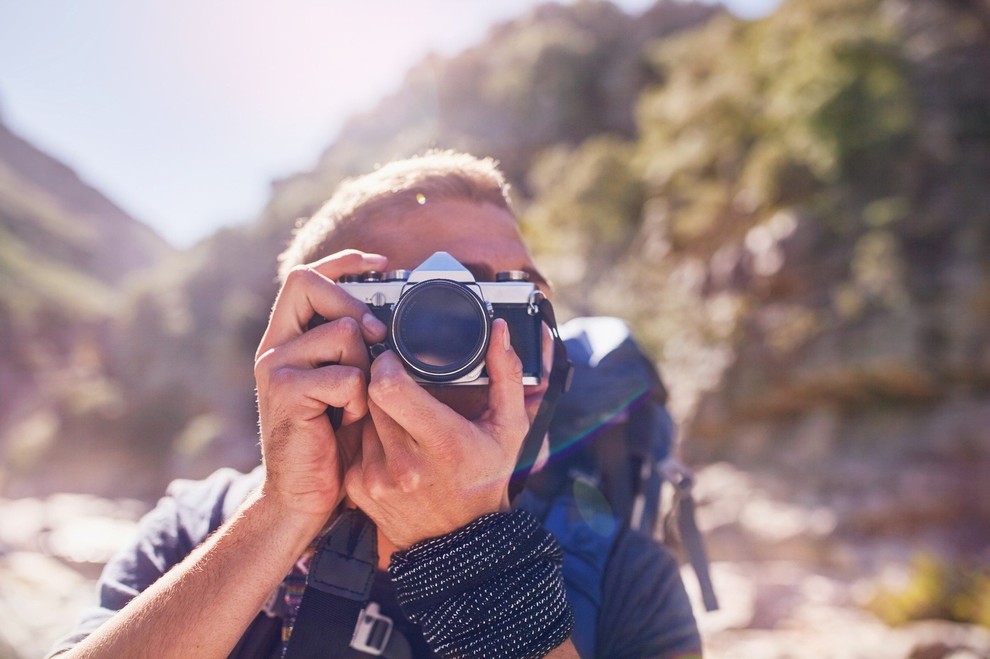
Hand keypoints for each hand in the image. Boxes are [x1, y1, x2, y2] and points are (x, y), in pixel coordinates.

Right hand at [254, 250, 387, 521]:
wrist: (304, 496)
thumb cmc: (333, 441)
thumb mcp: (348, 385)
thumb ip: (356, 350)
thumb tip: (391, 315)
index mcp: (289, 339)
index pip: (304, 277)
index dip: (341, 261)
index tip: (379, 262)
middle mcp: (275, 345)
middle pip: (311, 285)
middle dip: (355, 306)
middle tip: (378, 338)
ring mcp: (275, 366)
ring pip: (342, 331)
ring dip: (365, 366)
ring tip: (357, 401)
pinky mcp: (285, 390)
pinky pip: (345, 374)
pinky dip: (358, 398)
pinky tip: (347, 419)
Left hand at [345, 318, 529, 548]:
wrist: (461, 545)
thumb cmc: (487, 479)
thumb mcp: (509, 428)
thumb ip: (506, 375)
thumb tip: (498, 329)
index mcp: (443, 443)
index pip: (389, 387)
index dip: (386, 364)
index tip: (395, 359)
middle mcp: (405, 464)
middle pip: (371, 395)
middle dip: (383, 382)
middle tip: (400, 382)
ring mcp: (376, 478)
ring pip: (360, 416)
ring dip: (375, 409)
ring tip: (402, 416)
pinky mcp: (357, 488)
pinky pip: (354, 442)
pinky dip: (369, 435)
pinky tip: (392, 443)